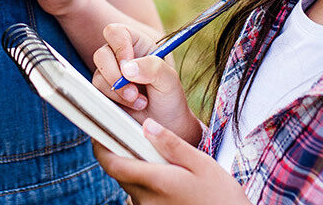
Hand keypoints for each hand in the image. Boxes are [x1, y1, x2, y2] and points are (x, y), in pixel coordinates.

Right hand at [92, 24, 200, 140]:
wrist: (166, 124)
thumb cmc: (169, 97)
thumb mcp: (169, 80)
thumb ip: (152, 68)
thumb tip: (127, 68)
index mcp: (138, 44)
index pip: (116, 33)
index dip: (119, 47)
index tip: (128, 67)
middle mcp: (121, 56)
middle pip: (101, 54)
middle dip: (115, 75)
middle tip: (133, 91)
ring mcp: (111, 74)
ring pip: (98, 75)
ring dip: (118, 92)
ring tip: (140, 101)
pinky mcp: (104, 91)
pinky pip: (97, 92)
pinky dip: (115, 101)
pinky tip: (132, 105)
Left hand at [93, 119, 248, 204]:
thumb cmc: (221, 196)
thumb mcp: (202, 164)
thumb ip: (172, 144)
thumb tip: (147, 124)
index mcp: (156, 181)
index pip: (113, 163)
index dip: (101, 145)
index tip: (101, 129)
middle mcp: (146, 199)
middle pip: (118, 172)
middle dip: (119, 152)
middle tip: (131, 133)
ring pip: (129, 184)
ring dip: (133, 167)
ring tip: (153, 152)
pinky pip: (140, 194)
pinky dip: (145, 180)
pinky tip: (164, 172)